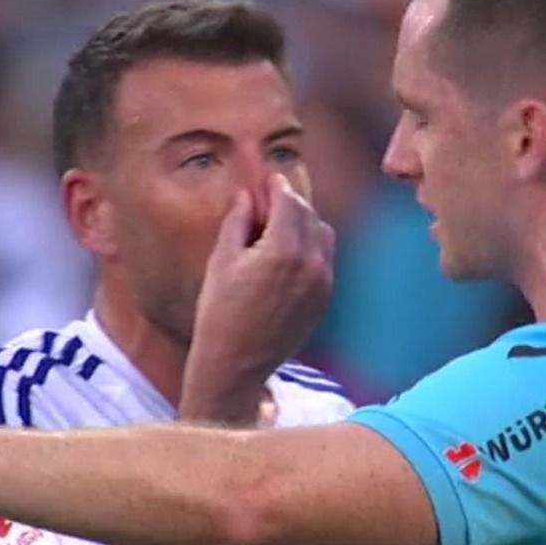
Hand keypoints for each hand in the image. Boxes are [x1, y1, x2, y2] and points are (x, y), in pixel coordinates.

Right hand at [186, 174, 335, 394]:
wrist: (236, 364)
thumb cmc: (220, 313)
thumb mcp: (221, 261)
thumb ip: (238, 222)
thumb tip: (247, 195)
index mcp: (283, 249)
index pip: (288, 200)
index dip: (276, 186)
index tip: (267, 180)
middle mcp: (311, 263)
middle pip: (308, 214)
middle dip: (289, 203)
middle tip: (268, 203)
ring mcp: (323, 283)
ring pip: (323, 235)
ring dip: (304, 224)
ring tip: (278, 229)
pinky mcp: (325, 300)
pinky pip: (325, 260)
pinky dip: (311, 248)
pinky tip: (287, 256)